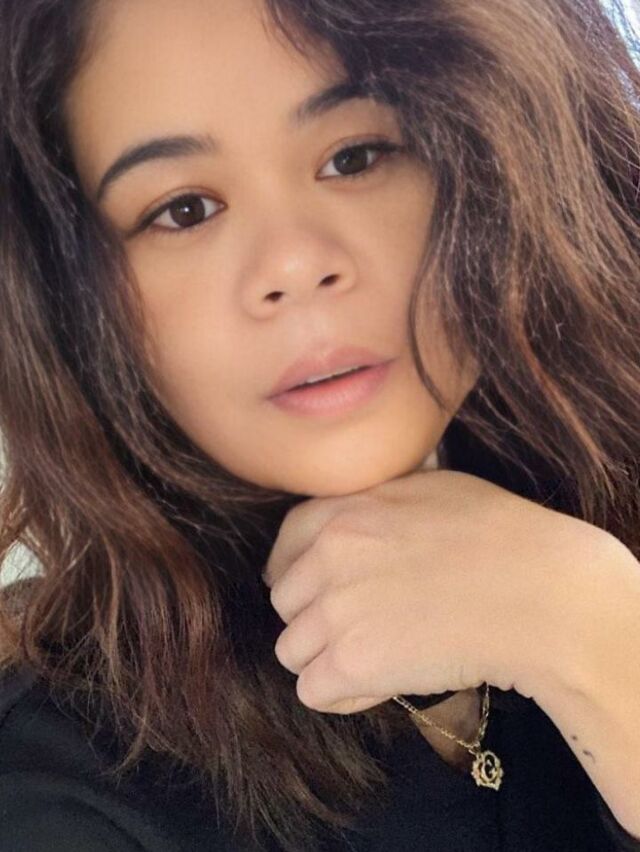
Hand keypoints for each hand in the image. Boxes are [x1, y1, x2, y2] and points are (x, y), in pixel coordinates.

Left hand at [262, 469, 616, 714]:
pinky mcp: (353, 664)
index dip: (296, 571)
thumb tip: (364, 507)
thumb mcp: (430, 487)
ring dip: (323, 658)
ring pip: (292, 650)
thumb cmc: (500, 535)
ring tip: (370, 658)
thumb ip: (377, 499)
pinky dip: (340, 694)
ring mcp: (336, 612)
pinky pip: (313, 691)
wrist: (539, 593)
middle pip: (285, 602)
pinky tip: (376, 685)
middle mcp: (328, 559)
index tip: (314, 590)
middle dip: (313, 617)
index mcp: (343, 512)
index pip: (285, 546)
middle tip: (358, 626)